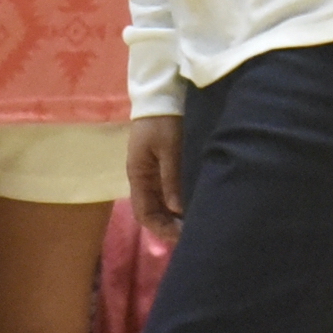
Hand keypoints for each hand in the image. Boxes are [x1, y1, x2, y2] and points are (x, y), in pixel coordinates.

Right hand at [128, 117, 185, 240]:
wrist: (161, 96)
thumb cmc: (163, 121)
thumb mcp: (169, 148)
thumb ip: (172, 178)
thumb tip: (177, 209)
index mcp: (138, 175)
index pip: (144, 213)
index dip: (160, 228)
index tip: (181, 236)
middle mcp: (143, 178)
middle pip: (152, 211)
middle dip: (169, 226)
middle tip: (192, 233)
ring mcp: (152, 172)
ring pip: (161, 203)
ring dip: (174, 216)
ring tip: (194, 222)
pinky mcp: (162, 166)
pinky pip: (167, 192)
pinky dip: (177, 203)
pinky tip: (192, 205)